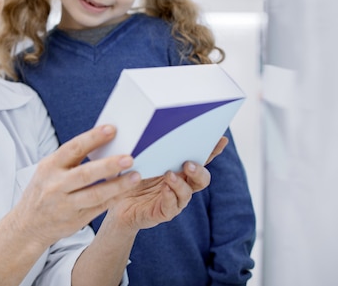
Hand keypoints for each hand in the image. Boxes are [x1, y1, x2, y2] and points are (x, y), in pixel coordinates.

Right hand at [9, 125, 141, 247]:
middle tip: (129, 157)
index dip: (92, 138)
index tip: (111, 129)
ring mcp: (65, 205)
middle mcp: (56, 185)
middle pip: (85, 174)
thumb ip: (71, 158)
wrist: (29, 224)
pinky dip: (114, 199)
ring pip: (95, 194)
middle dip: (108, 165)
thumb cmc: (44, 189)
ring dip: (117, 185)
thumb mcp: (48, 169)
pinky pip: (99, 208)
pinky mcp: (75, 220)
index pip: (73, 149)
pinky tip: (127, 191)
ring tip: (135, 177)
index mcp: (49, 166)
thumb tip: (102, 139)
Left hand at [105, 136, 227, 232]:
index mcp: (179, 168)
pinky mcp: (164, 212)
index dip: (213, 151)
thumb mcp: (140, 158)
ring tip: (169, 175)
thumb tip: (152, 125)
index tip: (221, 140)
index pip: (200, 159)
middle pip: (201, 178)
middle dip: (199, 170)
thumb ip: (149, 146)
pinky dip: (169, 196)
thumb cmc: (131, 175)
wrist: (116, 201)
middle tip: (189, 163)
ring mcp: (174, 199)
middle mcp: (181, 184)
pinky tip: (164, 189)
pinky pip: (172, 206)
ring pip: (187, 193)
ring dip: (181, 184)